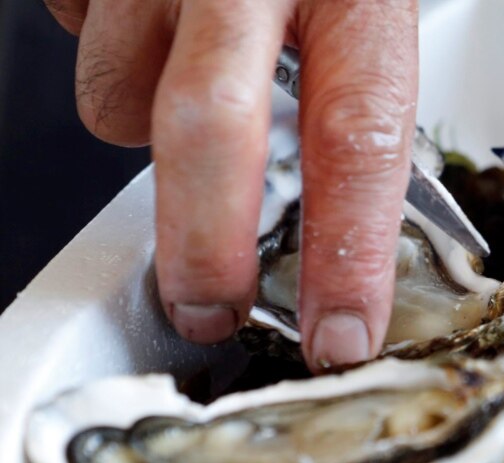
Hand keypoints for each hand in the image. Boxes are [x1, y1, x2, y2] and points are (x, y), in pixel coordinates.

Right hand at [45, 0, 417, 370]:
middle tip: (209, 306)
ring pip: (118, 97)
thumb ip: (352, 84)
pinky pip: (82, 38)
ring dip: (146, 120)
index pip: (359, 137)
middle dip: (202, 242)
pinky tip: (155, 21)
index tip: (340, 329)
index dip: (347, 249)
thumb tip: (352, 214)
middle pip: (207, 131)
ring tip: (188, 72)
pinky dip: (116, 52)